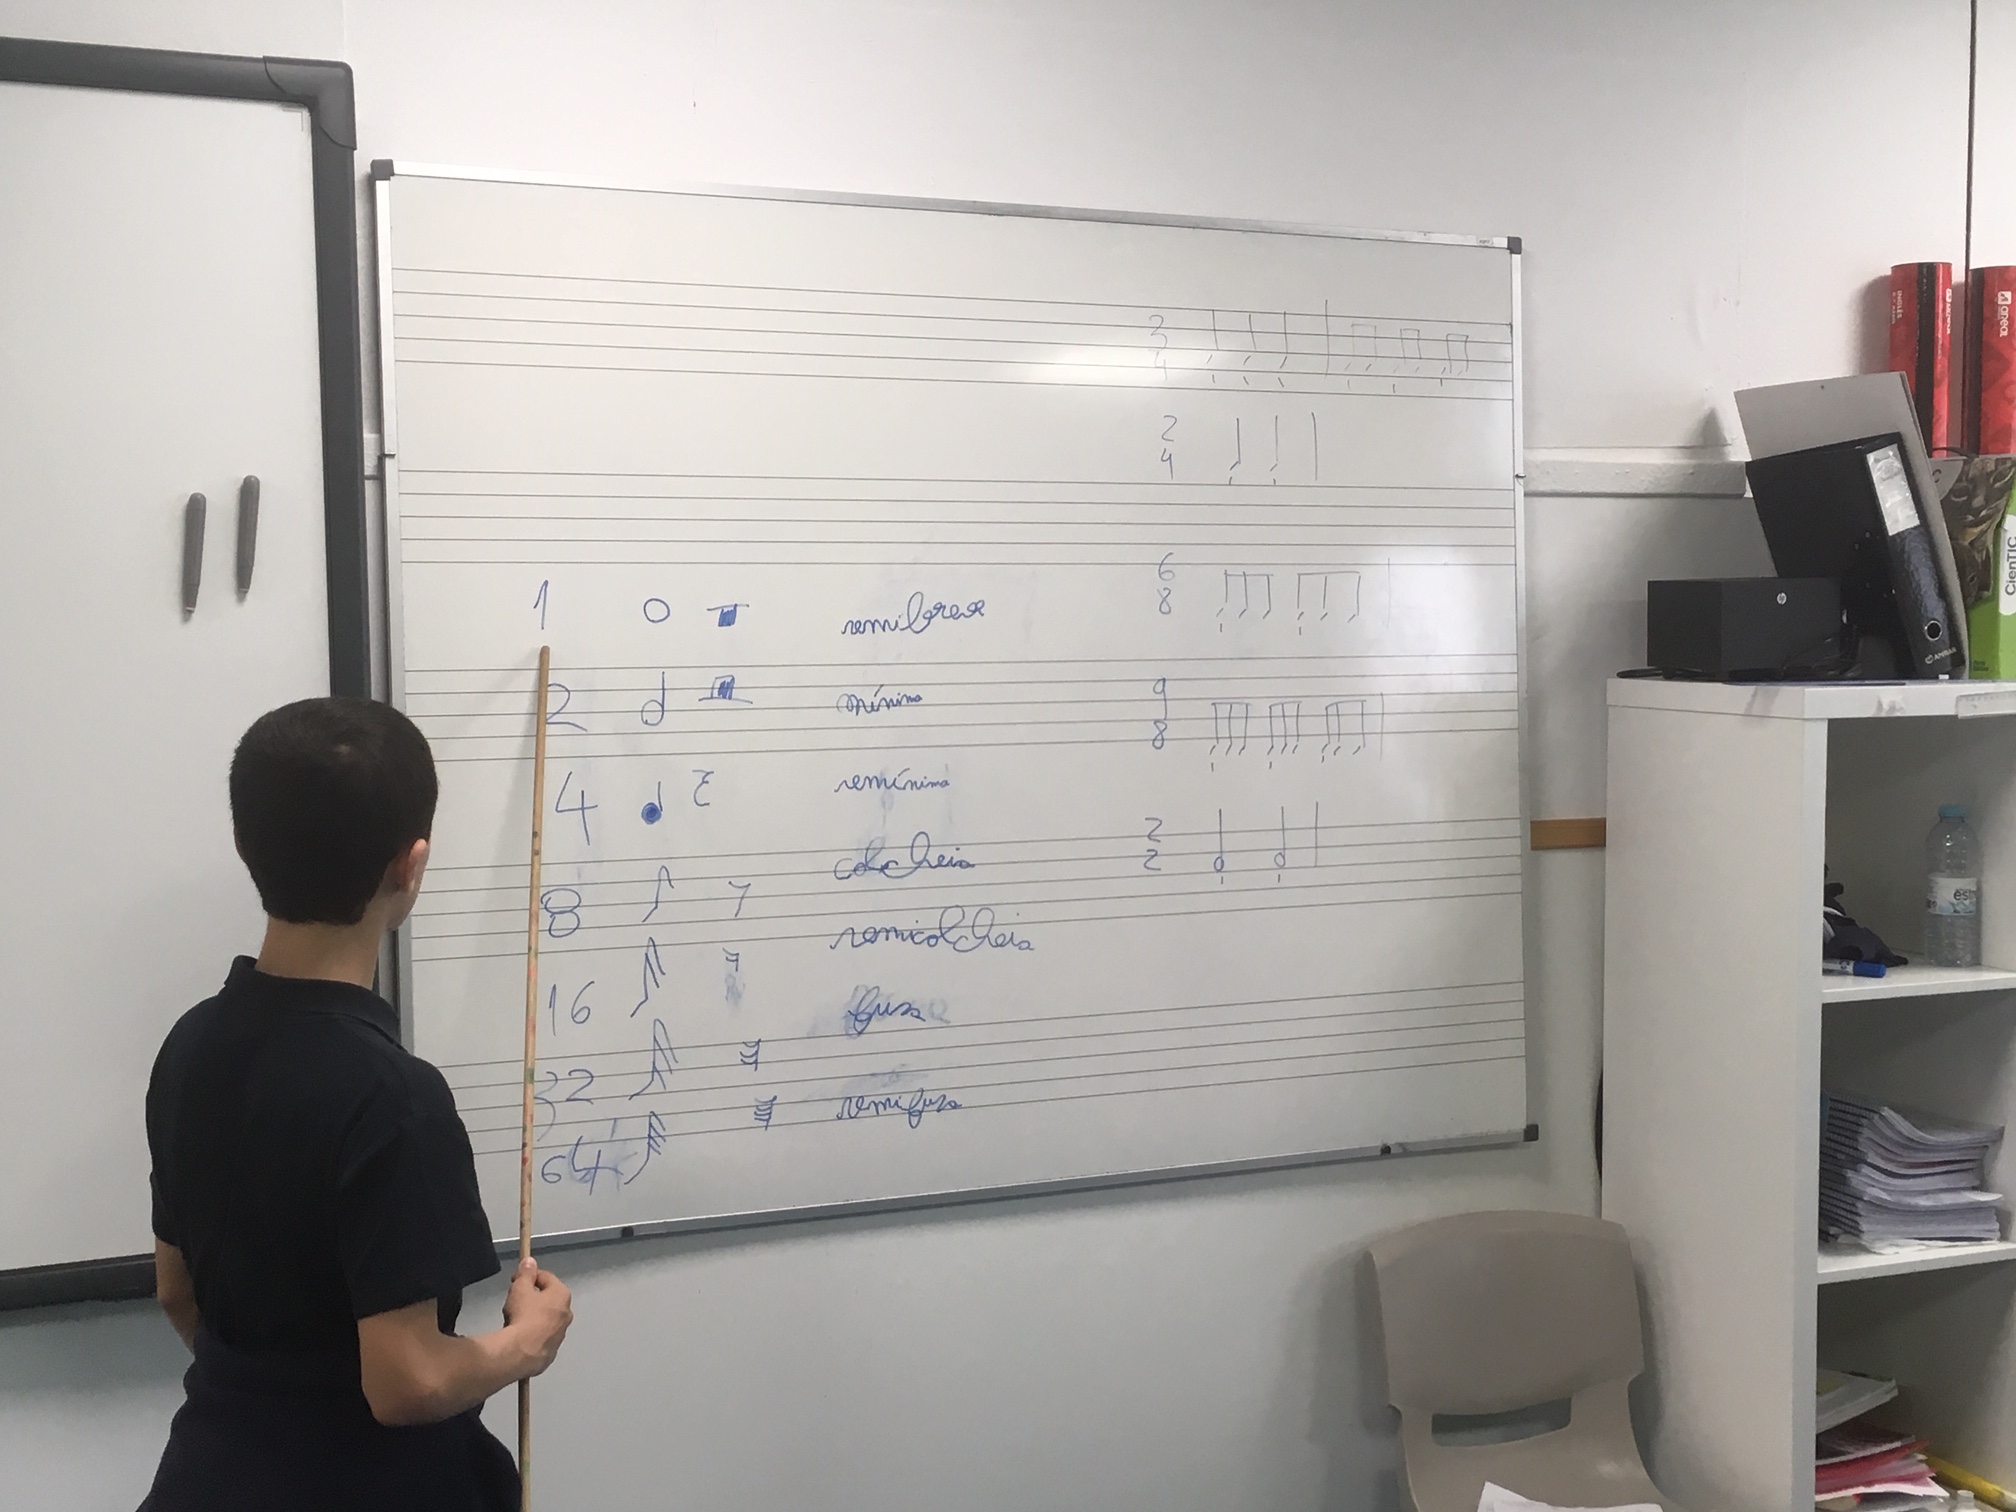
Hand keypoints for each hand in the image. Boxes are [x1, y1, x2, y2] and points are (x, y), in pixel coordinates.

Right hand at [503, 1257, 572, 1376]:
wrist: (521, 1353)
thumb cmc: (523, 1315)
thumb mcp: (520, 1288)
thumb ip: (525, 1273)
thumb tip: (529, 1262)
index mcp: (562, 1295)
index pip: (546, 1278)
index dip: (529, 1275)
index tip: (514, 1278)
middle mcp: (566, 1314)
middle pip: (548, 1299)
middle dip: (532, 1297)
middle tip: (514, 1299)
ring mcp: (561, 1335)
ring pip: (545, 1319)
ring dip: (533, 1316)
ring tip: (514, 1320)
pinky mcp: (552, 1352)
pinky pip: (541, 1337)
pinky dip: (532, 1335)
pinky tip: (519, 1337)